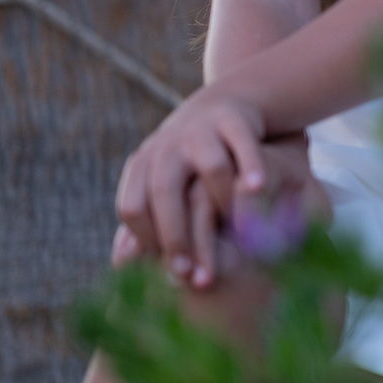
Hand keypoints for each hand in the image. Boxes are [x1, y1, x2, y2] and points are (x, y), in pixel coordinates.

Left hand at [114, 89, 273, 289]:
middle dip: (178, 235)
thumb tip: (123, 263)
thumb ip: (145, 222)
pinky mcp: (233, 118)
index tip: (172, 270)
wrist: (218, 109)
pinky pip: (244, 144)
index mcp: (142, 166)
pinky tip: (259, 189)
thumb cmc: (187, 163)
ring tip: (239, 235)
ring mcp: (200, 130)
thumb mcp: (159, 186)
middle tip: (195, 274)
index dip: (148, 240)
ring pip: (211, 167)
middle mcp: (166, 146)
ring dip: (224, 201)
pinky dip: (252, 165)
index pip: (133, 206)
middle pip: (165, 191)